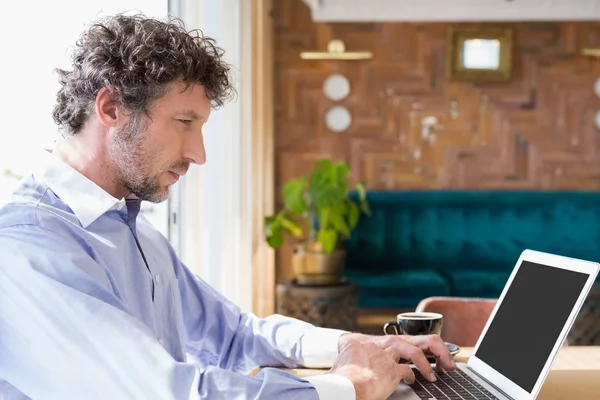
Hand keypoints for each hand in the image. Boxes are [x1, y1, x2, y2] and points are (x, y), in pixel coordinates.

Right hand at [329, 338, 414, 399]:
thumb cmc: (340, 380)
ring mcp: (383, 357)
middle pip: (384, 344)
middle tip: (392, 357)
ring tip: (406, 366)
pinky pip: (406, 369)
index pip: (364, 345)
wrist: (350, 386)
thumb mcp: (334, 368)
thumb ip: (338, 368)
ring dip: (402, 360)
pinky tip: (410, 380)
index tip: (368, 359)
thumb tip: (330, 378)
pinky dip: (410, 375)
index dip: (369, 353)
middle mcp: (371, 347)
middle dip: (390, 351)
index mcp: (354, 345)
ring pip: (398, 352)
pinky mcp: (394, 370)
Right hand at [338, 333, 456, 382]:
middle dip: (431, 347)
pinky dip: (415, 376)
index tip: (402, 355)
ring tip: (436, 373)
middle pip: (408, 338)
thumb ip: (348, 360)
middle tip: (442, 358)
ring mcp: (385, 355)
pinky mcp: (392, 369)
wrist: (342, 385)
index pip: (382, 340)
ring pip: (415, 351)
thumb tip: (342, 371)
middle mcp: (375, 343)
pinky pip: (408, 370)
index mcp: (360, 341)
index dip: (394, 347)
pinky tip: (415, 382)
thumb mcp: (340, 362)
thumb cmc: (337, 378)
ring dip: (427, 364)